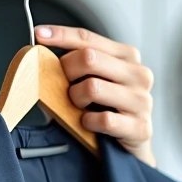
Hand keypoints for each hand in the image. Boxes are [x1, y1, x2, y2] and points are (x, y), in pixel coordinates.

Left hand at [34, 25, 155, 166]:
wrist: (127, 147)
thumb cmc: (104, 109)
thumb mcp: (89, 81)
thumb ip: (73, 66)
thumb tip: (38, 56)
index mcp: (126, 57)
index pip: (88, 39)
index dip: (61, 35)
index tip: (39, 34)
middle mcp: (138, 74)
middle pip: (88, 58)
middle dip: (65, 72)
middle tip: (63, 87)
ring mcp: (142, 100)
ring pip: (92, 87)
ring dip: (76, 100)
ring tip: (80, 108)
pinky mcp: (140, 127)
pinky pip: (102, 119)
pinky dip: (88, 122)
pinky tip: (89, 124)